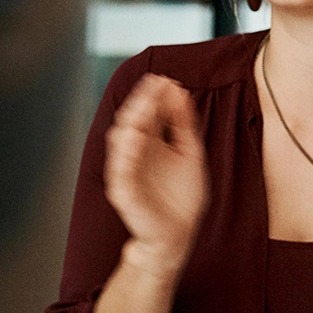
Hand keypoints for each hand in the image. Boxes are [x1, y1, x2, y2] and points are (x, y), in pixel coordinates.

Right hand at [104, 74, 209, 276]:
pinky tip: (133, 138)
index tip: (165, 78)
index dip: (153, 96)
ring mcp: (128, 172)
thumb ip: (184, 123)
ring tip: (142, 105)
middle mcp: (135, 154)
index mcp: (149, 143)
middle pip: (133, 122)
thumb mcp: (190, 152)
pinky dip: (126, 154)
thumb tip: (179, 89)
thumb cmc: (181, 195)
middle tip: (153, 84)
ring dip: (131, 123)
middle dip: (142, 102)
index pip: (147, 113)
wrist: (177, 234)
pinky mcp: (125, 192)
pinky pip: (122, 171)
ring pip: (122, 143)